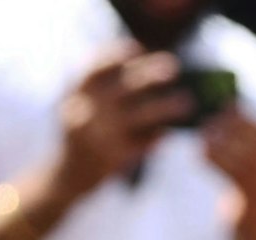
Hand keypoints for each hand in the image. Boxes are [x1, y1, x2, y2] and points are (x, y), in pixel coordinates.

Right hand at [51, 45, 191, 198]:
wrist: (68, 175)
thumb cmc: (83, 133)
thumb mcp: (79, 105)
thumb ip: (101, 88)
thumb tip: (142, 65)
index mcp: (75, 95)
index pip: (96, 67)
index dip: (117, 55)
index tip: (139, 48)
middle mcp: (86, 112)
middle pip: (123, 87)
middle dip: (150, 74)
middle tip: (174, 67)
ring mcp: (101, 136)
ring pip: (140, 114)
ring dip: (166, 107)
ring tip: (187, 102)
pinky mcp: (115, 158)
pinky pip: (145, 142)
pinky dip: (159, 135)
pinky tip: (170, 131)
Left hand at [202, 113, 255, 239]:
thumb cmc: (249, 188)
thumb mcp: (252, 158)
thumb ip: (242, 135)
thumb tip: (225, 105)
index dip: (236, 114)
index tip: (218, 110)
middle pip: (248, 136)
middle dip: (224, 126)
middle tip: (204, 124)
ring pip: (237, 151)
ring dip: (216, 142)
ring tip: (201, 139)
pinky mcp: (254, 196)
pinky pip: (229, 170)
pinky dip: (212, 159)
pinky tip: (199, 155)